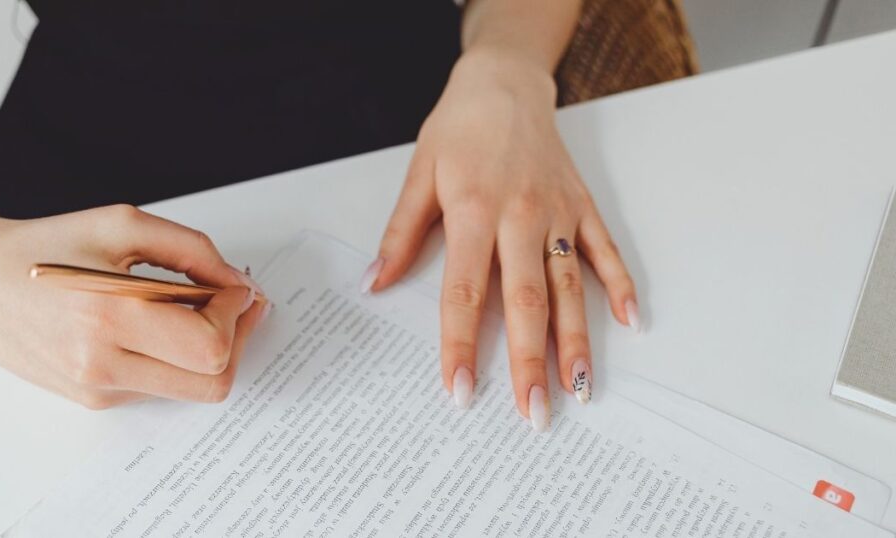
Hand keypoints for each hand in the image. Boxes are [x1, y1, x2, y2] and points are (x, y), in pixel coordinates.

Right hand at [0, 204, 268, 408]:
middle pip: (212, 381)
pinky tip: (157, 326)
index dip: (237, 313)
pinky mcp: (93, 399)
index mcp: (109, 316)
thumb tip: (238, 284)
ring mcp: (97, 389)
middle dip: (236, 339)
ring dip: (208, 352)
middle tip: (235, 304)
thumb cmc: (46, 247)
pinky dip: (174, 359)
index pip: (209, 344)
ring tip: (194, 310)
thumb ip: (193, 250)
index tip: (236, 286)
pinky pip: (160, 387)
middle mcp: (102, 364)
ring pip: (192, 390)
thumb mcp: (122, 225)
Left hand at [367, 50, 638, 429]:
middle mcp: (520, 217)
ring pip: (571, 286)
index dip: (461, 346)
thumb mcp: (419, 174)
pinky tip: (632, 323)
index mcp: (474, 213)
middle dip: (528, 362)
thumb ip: (401, 234)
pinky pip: (605, 250)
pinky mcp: (582, 206)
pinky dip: (621, 285)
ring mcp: (557, 213)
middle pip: (526, 302)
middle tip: (533, 413)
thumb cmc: (459, 128)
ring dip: (577, 340)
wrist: (504, 83)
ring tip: (579, 388)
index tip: (460, 391)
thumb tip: (376, 284)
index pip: (465, 293)